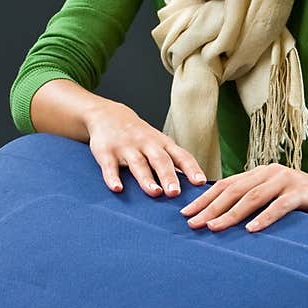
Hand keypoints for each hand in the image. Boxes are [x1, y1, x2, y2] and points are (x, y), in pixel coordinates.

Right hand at [86, 99, 208, 196]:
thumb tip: (196, 185)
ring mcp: (126, 148)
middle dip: (168, 176)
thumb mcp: (160, 144)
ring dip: (146, 179)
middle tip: (175, 193)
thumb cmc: (140, 136)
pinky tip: (117, 188)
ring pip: (138, 164)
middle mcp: (146, 144)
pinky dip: (113, 178)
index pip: (181, 156)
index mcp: (163, 144)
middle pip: (160, 160)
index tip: (200, 182)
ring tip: (155, 192)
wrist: (108, 115)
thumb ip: (174, 162)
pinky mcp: (107, 152)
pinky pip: (110, 166)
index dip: (191, 169)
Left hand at [179, 163, 307, 232]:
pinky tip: (251, 230)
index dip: (204, 199)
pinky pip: (280, 206)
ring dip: (231, 213)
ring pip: (252, 197)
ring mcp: (287, 180)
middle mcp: (270, 173)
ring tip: (214, 227)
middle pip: (234, 190)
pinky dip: (265, 218)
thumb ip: (254, 203)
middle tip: (192, 223)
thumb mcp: (275, 201)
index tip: (186, 214)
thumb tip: (221, 218)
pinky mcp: (303, 192)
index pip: (226, 185)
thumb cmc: (306, 204)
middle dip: (210, 208)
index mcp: (260, 174)